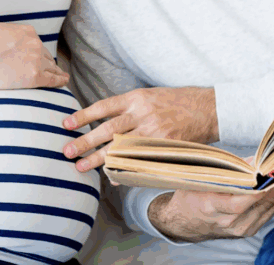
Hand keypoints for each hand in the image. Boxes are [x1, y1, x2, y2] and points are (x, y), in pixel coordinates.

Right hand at [0, 23, 68, 89]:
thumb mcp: (0, 30)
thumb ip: (13, 36)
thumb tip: (14, 42)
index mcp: (28, 32)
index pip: (37, 44)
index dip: (38, 53)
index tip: (38, 58)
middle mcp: (36, 44)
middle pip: (46, 56)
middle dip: (47, 63)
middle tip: (52, 70)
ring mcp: (36, 60)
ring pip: (51, 68)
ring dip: (56, 72)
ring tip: (61, 77)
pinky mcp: (34, 77)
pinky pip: (52, 80)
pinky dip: (60, 81)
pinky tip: (64, 81)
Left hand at [62, 87, 217, 171]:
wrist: (208, 108)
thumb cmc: (176, 102)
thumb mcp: (150, 96)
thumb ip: (128, 107)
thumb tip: (101, 122)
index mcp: (136, 98)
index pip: (104, 107)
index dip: (84, 116)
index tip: (66, 124)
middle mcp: (143, 113)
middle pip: (108, 129)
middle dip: (85, 141)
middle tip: (66, 151)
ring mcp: (154, 131)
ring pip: (120, 147)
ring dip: (99, 159)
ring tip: (81, 167)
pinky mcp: (164, 146)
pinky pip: (139, 161)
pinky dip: (125, 170)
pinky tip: (111, 178)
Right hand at [148, 175, 273, 242]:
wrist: (186, 222)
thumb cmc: (192, 195)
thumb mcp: (201, 178)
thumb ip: (226, 170)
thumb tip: (253, 161)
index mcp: (212, 206)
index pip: (242, 199)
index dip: (261, 186)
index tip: (272, 169)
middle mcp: (228, 221)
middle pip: (260, 202)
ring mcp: (239, 229)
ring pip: (268, 207)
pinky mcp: (248, 231)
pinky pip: (267, 212)